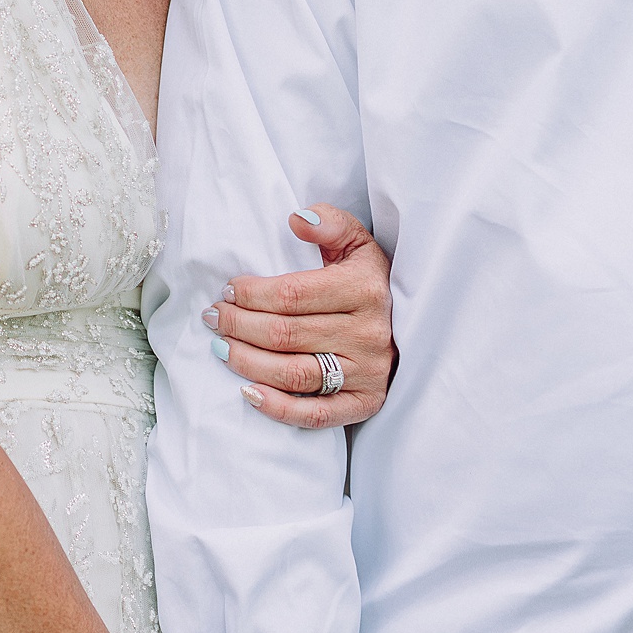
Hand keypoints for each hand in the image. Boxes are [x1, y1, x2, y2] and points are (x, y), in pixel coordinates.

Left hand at [204, 203, 395, 427]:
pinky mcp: (365, 403)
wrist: (419, 329)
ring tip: (220, 348)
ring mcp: (367, 373)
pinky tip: (248, 392)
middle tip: (213, 318)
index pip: (292, 295)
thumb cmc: (371, 282)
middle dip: (239, 325)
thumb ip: (330, 224)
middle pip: (285, 334)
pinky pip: (314, 414)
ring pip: (293, 373)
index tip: (227, 291)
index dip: (252, 294)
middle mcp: (368, 333)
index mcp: (364, 289)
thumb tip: (296, 218)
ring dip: (247, 362)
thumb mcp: (358, 244)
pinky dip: (277, 407)